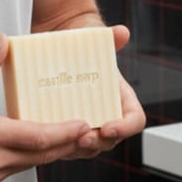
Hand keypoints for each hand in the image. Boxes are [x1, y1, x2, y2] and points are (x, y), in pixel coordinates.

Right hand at [0, 34, 91, 181]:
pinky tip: (38, 145)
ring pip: (32, 164)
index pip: (37, 137)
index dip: (64, 132)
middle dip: (67, 143)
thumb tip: (3, 41)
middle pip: (42, 155)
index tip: (82, 123)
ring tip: (70, 136)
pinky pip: (18, 169)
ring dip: (52, 151)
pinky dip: (33, 157)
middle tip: (88, 131)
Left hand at [64, 24, 146, 158]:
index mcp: (121, 99)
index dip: (124, 128)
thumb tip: (121, 32)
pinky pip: (66, 143)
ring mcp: (87, 123)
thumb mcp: (97, 40)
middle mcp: (107, 115)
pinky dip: (59, 144)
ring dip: (77, 149)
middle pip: (110, 140)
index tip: (108, 127)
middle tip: (82, 138)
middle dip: (97, 142)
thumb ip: (111, 38)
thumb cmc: (84, 45)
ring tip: (64, 141)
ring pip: (87, 147)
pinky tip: (47, 138)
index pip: (134, 121)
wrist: (61, 45)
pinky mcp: (66, 127)